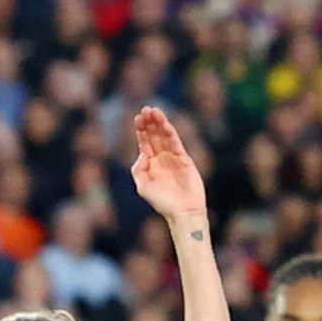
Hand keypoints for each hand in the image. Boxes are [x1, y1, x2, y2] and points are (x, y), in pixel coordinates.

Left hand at [130, 106, 207, 223]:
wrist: (182, 211)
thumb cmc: (162, 203)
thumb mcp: (143, 187)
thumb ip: (138, 170)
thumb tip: (142, 153)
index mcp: (150, 164)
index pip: (145, 142)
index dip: (141, 130)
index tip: (138, 117)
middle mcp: (161, 158)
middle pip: (154, 136)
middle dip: (149, 122)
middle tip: (145, 109)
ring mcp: (173, 157)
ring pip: (165, 136)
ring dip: (159, 123)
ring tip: (154, 110)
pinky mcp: (184, 158)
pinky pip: (175, 142)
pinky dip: (170, 131)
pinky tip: (164, 122)